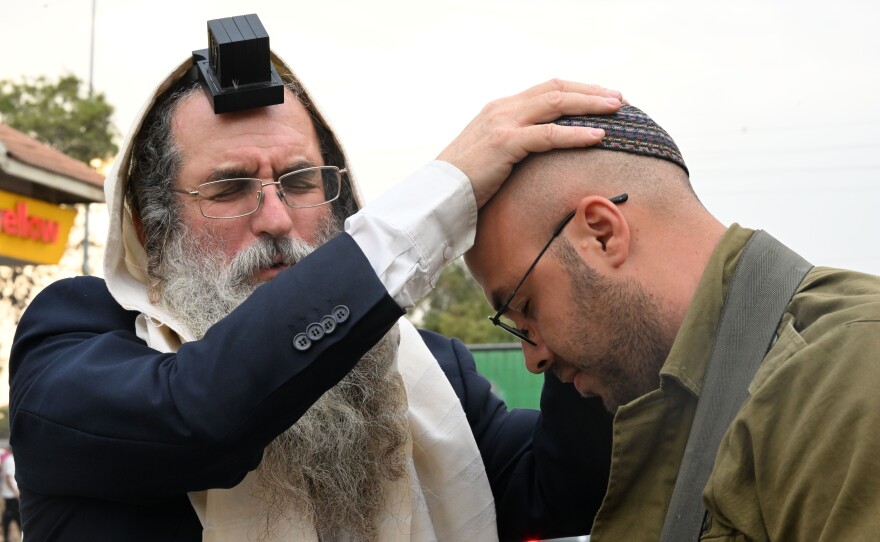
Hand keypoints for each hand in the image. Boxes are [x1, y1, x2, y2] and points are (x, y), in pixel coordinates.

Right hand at [437, 80, 622, 207]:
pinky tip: (598, 136)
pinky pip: (549, 134)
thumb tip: (539, 158)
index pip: (546, 89)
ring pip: (556, 104)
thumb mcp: (491, 157)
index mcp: (500, 109)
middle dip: (590, 92)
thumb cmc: (465, 183)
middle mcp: (503, 109)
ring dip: (590, 105)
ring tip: (617, 111)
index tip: (602, 97)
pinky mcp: (505, 143)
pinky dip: (576, 134)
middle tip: (619, 99)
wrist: (439, 193)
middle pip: (555, 90)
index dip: (577, 90)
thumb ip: (513, 147)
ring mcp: (503, 123)